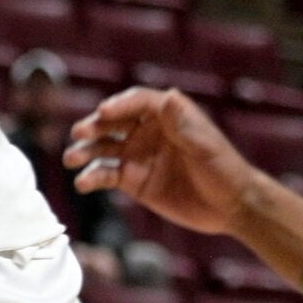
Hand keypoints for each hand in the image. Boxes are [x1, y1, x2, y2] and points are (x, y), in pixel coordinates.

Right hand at [66, 87, 257, 235]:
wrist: (231, 206)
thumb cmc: (224, 170)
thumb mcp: (205, 146)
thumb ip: (184, 125)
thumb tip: (169, 96)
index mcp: (166, 116)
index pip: (136, 102)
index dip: (119, 105)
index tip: (104, 112)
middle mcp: (146, 132)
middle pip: (113, 122)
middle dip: (94, 126)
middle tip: (79, 132)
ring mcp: (137, 156)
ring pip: (103, 148)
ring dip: (85, 151)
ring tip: (71, 159)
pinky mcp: (132, 180)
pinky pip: (106, 175)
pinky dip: (92, 178)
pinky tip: (82, 183)